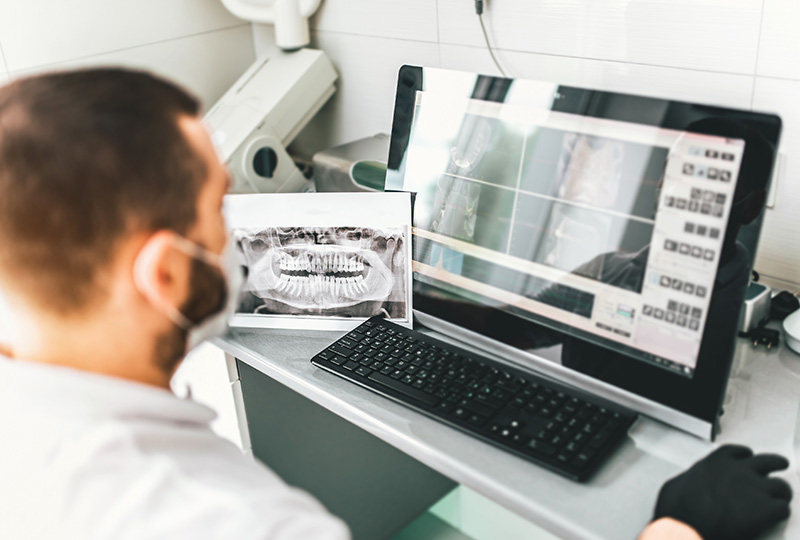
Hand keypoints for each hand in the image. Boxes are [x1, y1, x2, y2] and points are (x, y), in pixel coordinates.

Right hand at [654, 444, 791, 539]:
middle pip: (769, 461)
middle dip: (776, 465)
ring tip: (779, 499)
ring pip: (781, 486)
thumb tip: (690, 485)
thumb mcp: (677, 485)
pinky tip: (774, 517)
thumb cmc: (678, 511)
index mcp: (716, 462)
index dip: (746, 457)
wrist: (686, 529)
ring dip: (780, 493)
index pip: (739, 452)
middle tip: (779, 467)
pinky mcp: (766, 509)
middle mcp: (739, 470)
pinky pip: (783, 508)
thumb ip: (692, 479)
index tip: (748, 460)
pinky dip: (780, 512)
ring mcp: (755, 488)